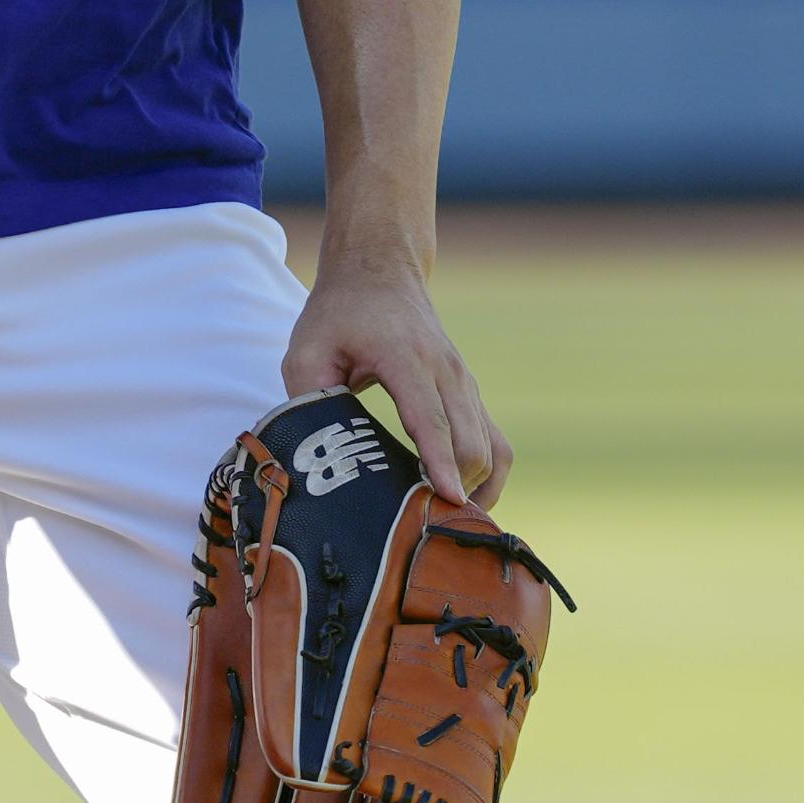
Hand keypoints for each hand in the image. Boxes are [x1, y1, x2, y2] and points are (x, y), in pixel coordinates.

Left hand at [284, 258, 508, 509]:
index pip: (430, 418)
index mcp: (405, 357)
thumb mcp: (307, 346)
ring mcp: (466, 383)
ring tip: (443, 522)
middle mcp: (447, 371)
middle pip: (470, 442)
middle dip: (458, 488)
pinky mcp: (472, 395)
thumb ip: (308, 393)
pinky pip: (496, 444)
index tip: (447, 499)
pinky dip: (487, 476)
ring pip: (490, 448)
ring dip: (475, 487)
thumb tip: (318, 446)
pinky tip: (461, 500)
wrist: (379, 272)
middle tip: (429, 529)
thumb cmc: (339, 313)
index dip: (439, 462)